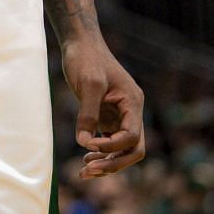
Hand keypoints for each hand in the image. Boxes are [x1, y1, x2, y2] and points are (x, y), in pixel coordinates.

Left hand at [62, 35, 145, 176]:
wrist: (80, 43)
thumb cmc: (86, 58)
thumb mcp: (87, 84)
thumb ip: (88, 113)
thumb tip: (84, 143)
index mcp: (133, 103)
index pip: (131, 136)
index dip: (112, 146)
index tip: (88, 144)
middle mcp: (130, 112)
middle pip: (133, 149)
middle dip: (114, 163)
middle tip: (89, 171)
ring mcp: (120, 116)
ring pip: (122, 149)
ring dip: (107, 162)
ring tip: (84, 171)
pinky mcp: (107, 116)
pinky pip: (109, 142)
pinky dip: (100, 153)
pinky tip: (85, 161)